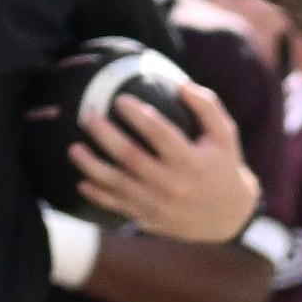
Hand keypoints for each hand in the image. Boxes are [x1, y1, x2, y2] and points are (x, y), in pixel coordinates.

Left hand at [71, 79, 259, 241]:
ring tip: (73, 148)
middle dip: (106, 136)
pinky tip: (82, 181)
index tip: (120, 99)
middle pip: (132, 158)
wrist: (228, 217)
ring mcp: (159, 204)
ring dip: (92, 166)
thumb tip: (180, 83)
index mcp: (192, 162)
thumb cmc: (223, 167)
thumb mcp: (225, 136)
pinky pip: (118, 207)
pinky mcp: (149, 218)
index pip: (161, 135)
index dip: (138, 116)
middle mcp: (174, 184)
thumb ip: (206, 107)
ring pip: (118, 184)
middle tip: (88, 117)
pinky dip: (98, 196)